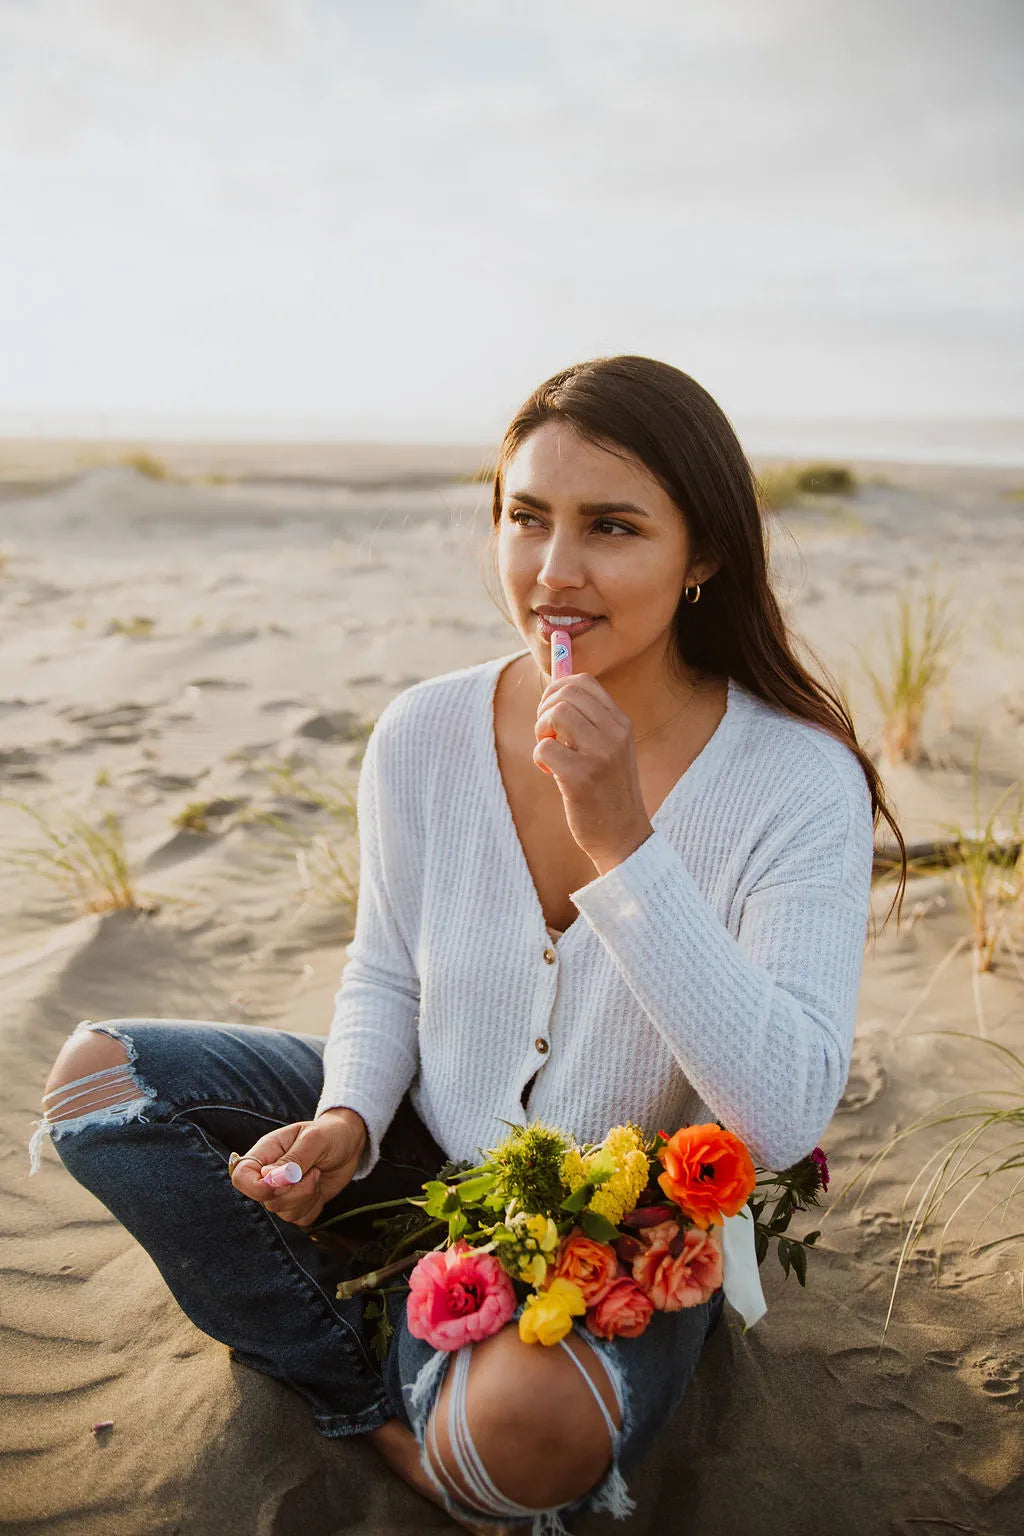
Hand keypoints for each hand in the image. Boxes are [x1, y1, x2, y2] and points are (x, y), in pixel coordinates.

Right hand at [230, 1108, 366, 1228]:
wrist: (349, 1142)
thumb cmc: (329, 1134)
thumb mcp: (314, 1140)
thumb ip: (292, 1160)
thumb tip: (268, 1179)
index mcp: (266, 1152)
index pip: (240, 1176)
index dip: (256, 1187)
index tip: (283, 1182)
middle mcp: (269, 1175)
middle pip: (265, 1200)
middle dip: (295, 1192)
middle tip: (313, 1171)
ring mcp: (283, 1192)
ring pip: (283, 1213)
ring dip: (307, 1198)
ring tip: (317, 1174)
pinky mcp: (299, 1204)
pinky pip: (300, 1220)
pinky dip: (314, 1207)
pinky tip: (320, 1188)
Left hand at [534, 671, 653, 870]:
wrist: (624, 837)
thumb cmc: (608, 791)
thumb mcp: (609, 750)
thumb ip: (589, 722)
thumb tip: (554, 693)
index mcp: (621, 723)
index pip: (584, 682)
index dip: (557, 690)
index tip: (551, 712)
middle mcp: (614, 733)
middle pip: (566, 693)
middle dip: (545, 709)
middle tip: (547, 735)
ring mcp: (599, 754)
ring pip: (555, 714)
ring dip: (541, 732)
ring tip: (551, 753)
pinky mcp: (581, 778)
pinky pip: (544, 749)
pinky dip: (540, 760)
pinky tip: (553, 774)